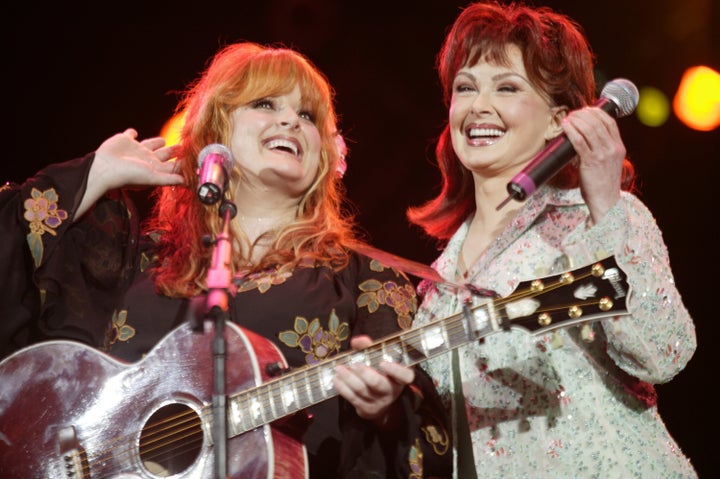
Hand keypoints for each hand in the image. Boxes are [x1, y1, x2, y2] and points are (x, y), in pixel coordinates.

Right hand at [78, 128, 184, 217]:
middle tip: (186, 146)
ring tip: (165, 140)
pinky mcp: (124, 140)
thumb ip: (170, 179)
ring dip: (157, 142)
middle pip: (166, 154)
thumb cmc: (129, 176)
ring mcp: (136, 149)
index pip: (174, 166)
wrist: (105, 168)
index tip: (196, 157)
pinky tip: (134, 132)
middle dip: (175, 151)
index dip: (184, 162)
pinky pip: (130, 135)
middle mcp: (147, 159)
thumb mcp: (153, 177)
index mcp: (156, 168)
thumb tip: (187, 183)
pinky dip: (131, 133)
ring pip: (151, 144)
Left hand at [333, 335, 414, 427]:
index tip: (382, 363)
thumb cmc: (380, 374)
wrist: (380, 402)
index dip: (395, 370)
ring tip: (338, 368)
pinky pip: (353, 398)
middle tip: (354, 364)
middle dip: (364, 373)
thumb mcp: (379, 359)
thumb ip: (369, 347)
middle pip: (377, 383)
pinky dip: (343, 387)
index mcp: (400, 377)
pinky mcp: (366, 409)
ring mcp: (379, 402)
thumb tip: (357, 340)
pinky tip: (336, 379)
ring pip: (361, 390)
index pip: (405, 376)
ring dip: (348, 378)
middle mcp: (391, 391)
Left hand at [562, 107, 625, 222]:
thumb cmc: (602, 183)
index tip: (586, 109)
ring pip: (589, 129)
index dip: (597, 112)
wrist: (605, 201)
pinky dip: (571, 131)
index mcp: (619, 147)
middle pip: (598, 123)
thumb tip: (584, 137)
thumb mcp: (608, 163)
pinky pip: (579, 141)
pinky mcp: (591, 162)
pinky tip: (565, 126)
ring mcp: (603, 155)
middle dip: (584, 114)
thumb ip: (602, 149)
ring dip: (576, 120)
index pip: (610, 122)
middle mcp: (613, 149)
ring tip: (568, 117)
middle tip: (573, 113)